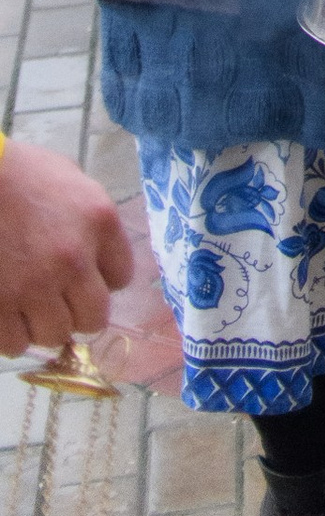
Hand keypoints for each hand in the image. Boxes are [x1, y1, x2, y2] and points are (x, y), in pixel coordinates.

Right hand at [0, 140, 132, 354]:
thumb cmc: (19, 172)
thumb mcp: (70, 180)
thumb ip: (88, 218)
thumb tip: (96, 253)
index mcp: (99, 222)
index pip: (122, 277)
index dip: (103, 280)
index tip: (87, 277)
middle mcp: (73, 259)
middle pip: (94, 318)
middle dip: (79, 314)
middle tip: (61, 303)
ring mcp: (34, 286)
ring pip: (55, 335)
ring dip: (43, 326)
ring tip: (30, 307)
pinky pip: (15, 343)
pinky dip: (12, 335)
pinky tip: (7, 314)